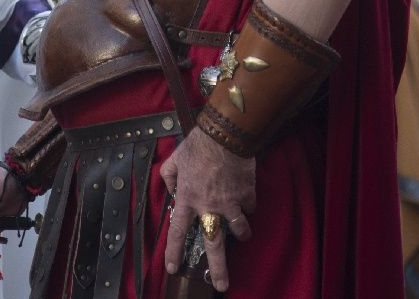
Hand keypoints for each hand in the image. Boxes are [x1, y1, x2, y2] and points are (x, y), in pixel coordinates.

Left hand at [161, 129, 255, 291]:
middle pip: (213, 244)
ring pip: (239, 229)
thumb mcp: (175, 159)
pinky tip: (245, 199)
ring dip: (241, 233)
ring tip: (243, 235)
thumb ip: (169, 176)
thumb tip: (171, 189)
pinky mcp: (247, 194)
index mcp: (188, 198)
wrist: (225, 134)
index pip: (178, 232)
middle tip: (221, 285)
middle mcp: (208, 206)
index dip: (174, 251)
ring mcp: (230, 203)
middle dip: (218, 268)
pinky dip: (247, 205)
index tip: (173, 267)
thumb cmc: (198, 144)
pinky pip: (249, 206)